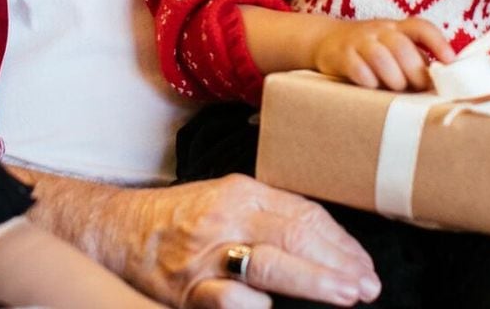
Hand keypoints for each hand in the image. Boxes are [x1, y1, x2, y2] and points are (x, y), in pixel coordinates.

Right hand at [126, 174, 379, 307]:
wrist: (122, 230)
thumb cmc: (181, 218)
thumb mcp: (226, 199)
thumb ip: (269, 213)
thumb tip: (323, 239)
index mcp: (240, 192)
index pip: (302, 213)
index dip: (339, 240)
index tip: (363, 262)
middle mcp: (226, 217)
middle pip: (294, 236)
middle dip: (338, 263)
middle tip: (368, 284)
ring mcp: (208, 254)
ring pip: (271, 264)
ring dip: (315, 281)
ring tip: (347, 294)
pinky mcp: (189, 289)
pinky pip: (230, 298)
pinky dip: (255, 304)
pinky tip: (274, 308)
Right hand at [312, 17, 454, 90]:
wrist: (324, 40)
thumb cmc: (369, 50)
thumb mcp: (392, 46)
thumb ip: (414, 60)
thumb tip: (444, 83)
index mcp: (396, 28)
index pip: (420, 27)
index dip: (438, 42)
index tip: (450, 61)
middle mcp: (378, 30)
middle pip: (401, 46)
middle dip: (414, 71)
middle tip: (417, 88)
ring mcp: (358, 41)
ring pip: (380, 57)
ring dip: (393, 78)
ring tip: (395, 88)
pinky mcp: (340, 55)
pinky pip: (357, 69)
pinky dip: (368, 81)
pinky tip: (371, 86)